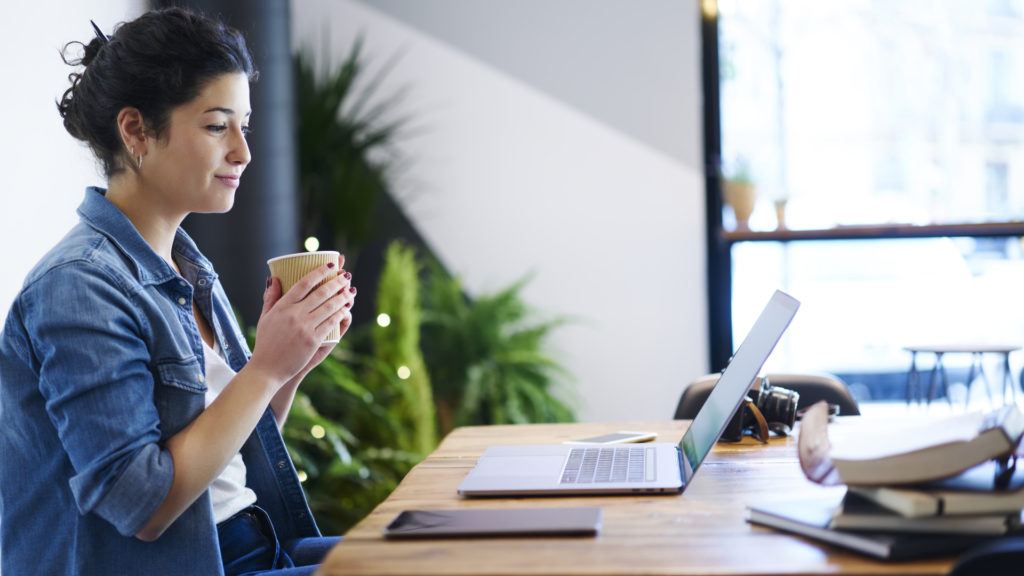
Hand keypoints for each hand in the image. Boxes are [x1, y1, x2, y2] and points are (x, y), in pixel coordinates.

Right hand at [247, 259, 352, 386]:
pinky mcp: (312, 340)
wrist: (267, 369)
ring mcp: (304, 327)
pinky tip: (347, 309)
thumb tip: (273, 278)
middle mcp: (294, 314)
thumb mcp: (265, 317)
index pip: (304, 283)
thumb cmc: (266, 342)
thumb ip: (271, 297)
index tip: (331, 265)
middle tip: (347, 275)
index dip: (319, 272)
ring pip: (329, 307)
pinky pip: (331, 323)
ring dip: (342, 297)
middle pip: (320, 293)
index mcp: (282, 306)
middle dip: (337, 282)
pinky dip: (341, 314)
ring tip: (351, 290)